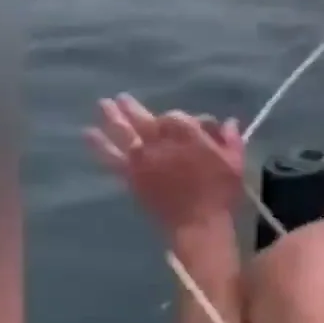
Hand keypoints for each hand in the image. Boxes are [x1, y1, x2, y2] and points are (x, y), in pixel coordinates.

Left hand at [86, 93, 244, 228]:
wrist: (197, 224)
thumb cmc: (220, 192)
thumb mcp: (235, 162)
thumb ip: (231, 139)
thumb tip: (229, 123)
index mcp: (187, 134)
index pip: (176, 117)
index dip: (180, 120)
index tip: (188, 128)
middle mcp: (160, 141)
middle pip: (143, 118)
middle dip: (132, 107)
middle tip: (122, 98)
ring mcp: (143, 158)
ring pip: (124, 132)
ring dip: (112, 117)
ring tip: (103, 105)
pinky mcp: (132, 176)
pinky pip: (112, 158)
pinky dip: (99, 145)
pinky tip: (88, 134)